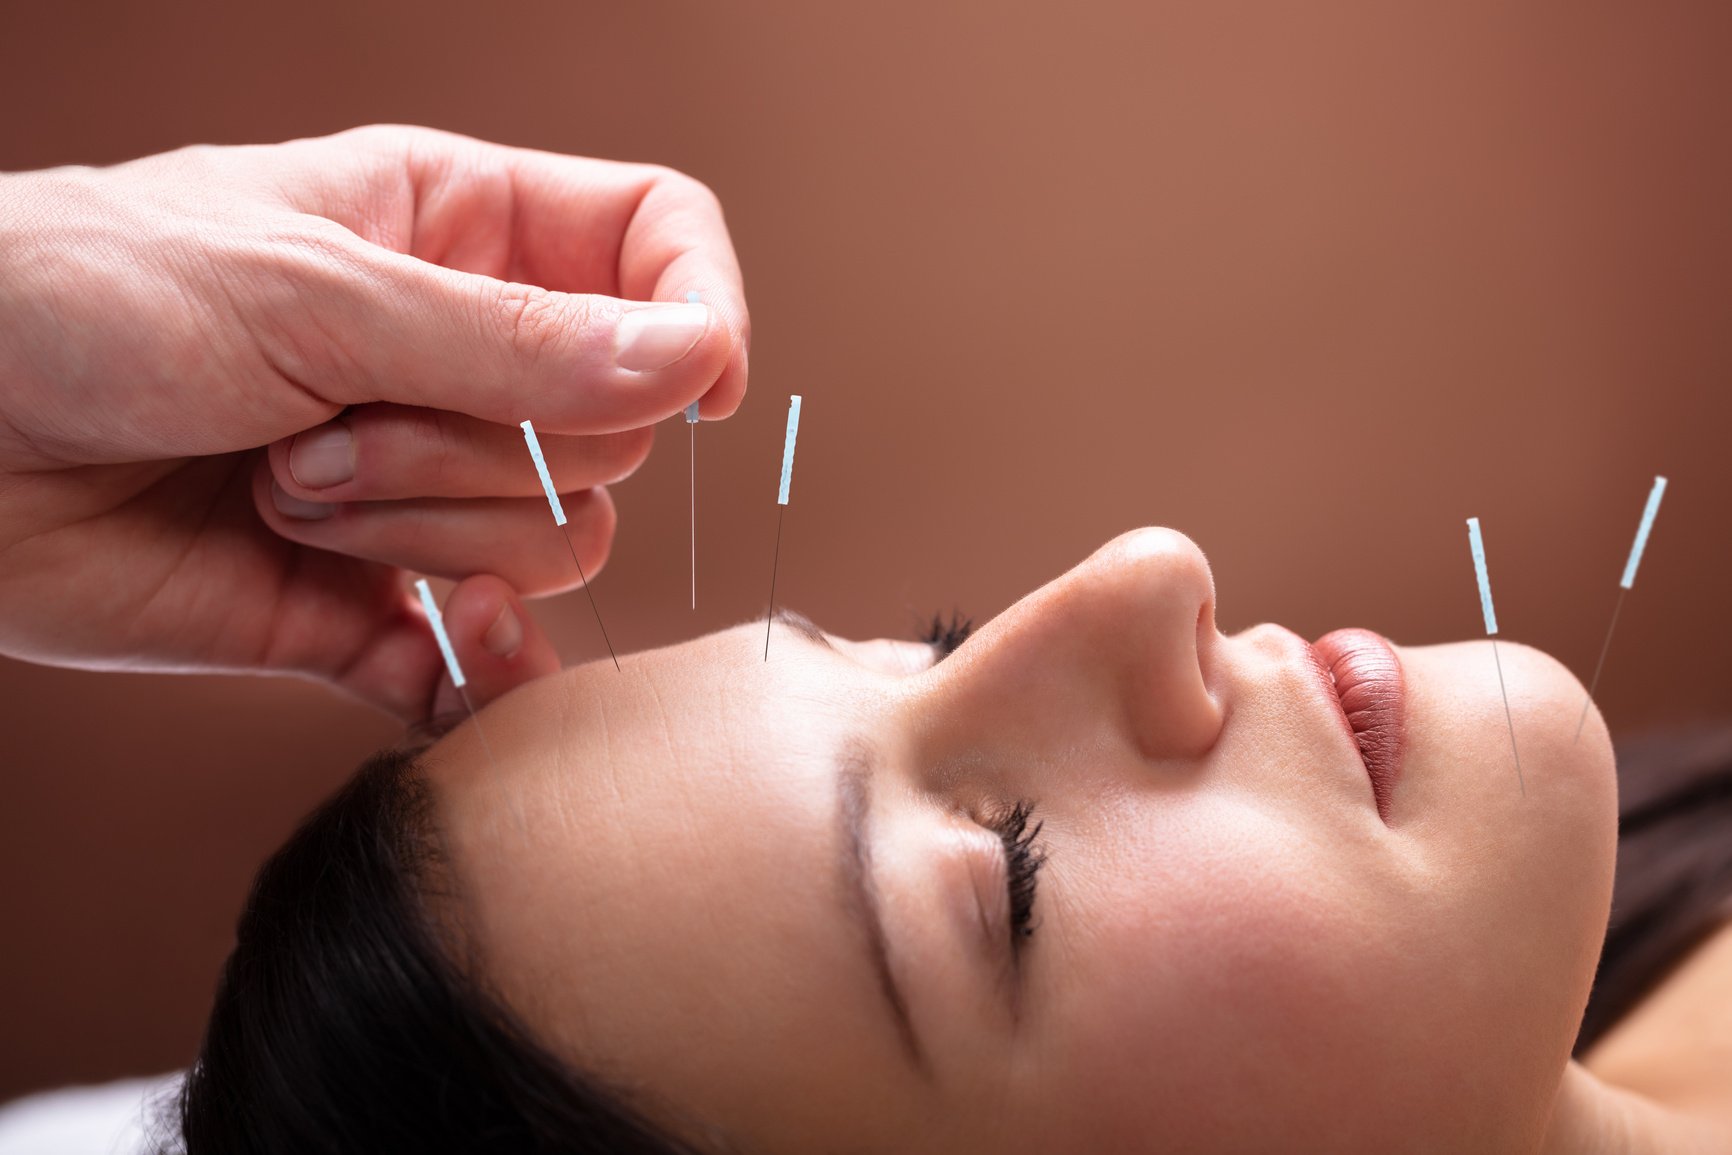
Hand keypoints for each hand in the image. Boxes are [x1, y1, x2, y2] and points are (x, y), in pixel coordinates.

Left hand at [0, 125, 747, 719]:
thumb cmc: (84, 298)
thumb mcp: (314, 291)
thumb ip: (516, 340)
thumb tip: (695, 362)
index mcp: (458, 233)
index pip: (655, 248)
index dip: (700, 310)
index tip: (700, 388)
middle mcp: (460, 360)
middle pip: (611, 425)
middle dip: (479, 444)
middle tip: (330, 420)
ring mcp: (423, 487)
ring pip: (555, 541)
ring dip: (421, 532)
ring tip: (285, 489)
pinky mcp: (371, 606)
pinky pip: (482, 660)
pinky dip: (476, 669)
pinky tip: (435, 648)